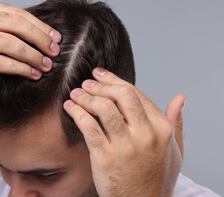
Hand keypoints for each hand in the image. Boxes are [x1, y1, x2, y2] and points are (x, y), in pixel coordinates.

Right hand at [0, 0, 60, 96]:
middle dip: (39, 39)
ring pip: (9, 44)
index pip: (16, 13)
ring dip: (32, 56)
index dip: (39, 25)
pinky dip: (19, 69)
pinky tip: (31, 75)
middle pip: (15, 25)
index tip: (56, 37)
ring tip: (46, 66)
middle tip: (55, 52)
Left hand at [63, 68, 184, 196]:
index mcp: (161, 129)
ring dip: (85, 97)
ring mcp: (125, 147)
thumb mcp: (175, 149)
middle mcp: (145, 135)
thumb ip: (176, 121)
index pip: (135, 93)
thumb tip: (180, 98)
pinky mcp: (105, 158)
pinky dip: (76, 113)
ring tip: (76, 94)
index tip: (100, 74)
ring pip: (103, 108)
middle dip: (100, 85)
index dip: (114, 80)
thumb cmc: (157, 177)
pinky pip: (88, 127)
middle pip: (121, 95)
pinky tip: (70, 108)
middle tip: (87, 83)